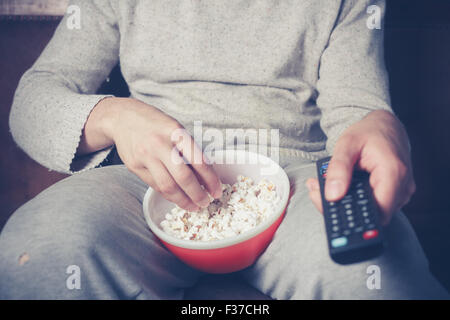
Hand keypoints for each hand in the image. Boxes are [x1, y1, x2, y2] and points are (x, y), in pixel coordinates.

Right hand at [85, 97, 221, 210]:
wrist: (122, 118)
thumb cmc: (154, 123)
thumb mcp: (175, 128)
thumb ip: (189, 150)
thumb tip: (205, 176)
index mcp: (176, 132)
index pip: (199, 161)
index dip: (211, 179)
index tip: (217, 190)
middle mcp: (160, 144)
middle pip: (183, 177)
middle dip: (198, 194)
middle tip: (206, 202)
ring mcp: (146, 157)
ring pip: (168, 186)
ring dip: (183, 200)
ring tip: (194, 206)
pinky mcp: (135, 166)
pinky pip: (155, 186)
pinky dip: (169, 195)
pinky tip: (178, 198)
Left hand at [306, 110, 415, 224]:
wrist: (385, 125)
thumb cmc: (369, 132)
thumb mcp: (347, 144)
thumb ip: (338, 169)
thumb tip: (332, 195)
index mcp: (393, 173)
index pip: (376, 211)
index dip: (352, 216)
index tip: (329, 207)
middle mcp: (402, 186)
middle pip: (372, 215)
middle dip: (342, 207)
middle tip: (317, 192)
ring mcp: (401, 192)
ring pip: (372, 212)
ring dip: (347, 203)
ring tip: (326, 186)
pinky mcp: (395, 194)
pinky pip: (374, 205)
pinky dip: (355, 199)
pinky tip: (340, 187)